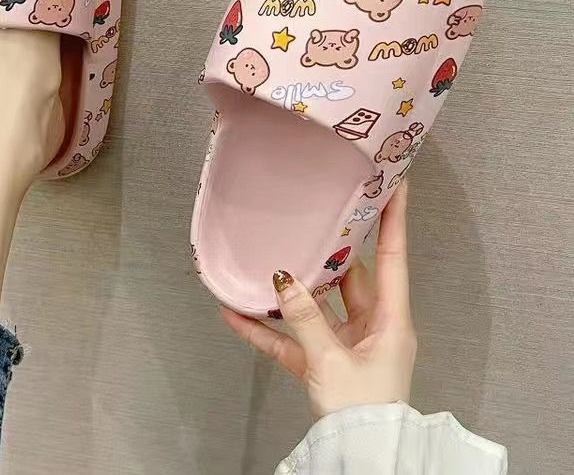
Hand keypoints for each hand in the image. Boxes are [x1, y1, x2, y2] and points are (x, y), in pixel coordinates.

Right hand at [222, 181, 415, 418]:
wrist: (359, 461)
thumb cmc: (363, 412)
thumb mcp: (332, 362)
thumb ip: (305, 320)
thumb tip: (283, 280)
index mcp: (390, 319)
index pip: (392, 258)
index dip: (394, 220)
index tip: (394, 184)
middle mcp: (372, 326)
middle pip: (348, 277)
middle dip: (326, 253)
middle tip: (310, 218)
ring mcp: (346, 344)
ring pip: (316, 307)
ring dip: (289, 293)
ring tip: (263, 264)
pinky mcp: (322, 364)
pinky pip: (293, 340)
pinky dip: (268, 330)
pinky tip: (237, 316)